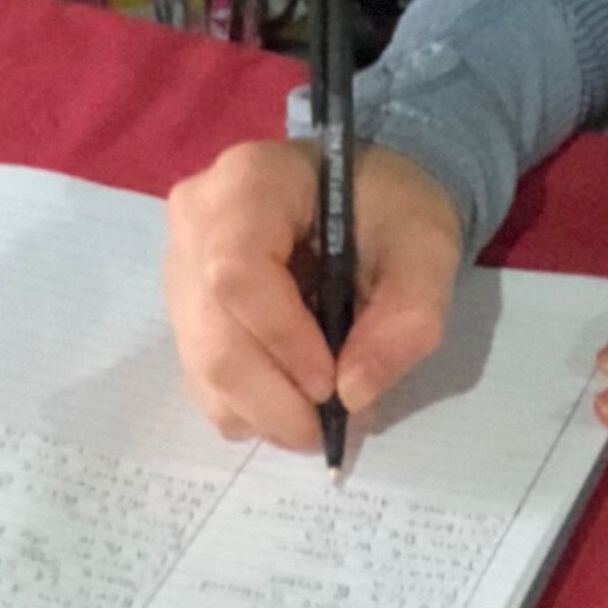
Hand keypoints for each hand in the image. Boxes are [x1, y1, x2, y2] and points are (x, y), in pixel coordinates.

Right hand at [164, 137, 463, 449]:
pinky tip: (292, 391)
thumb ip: (408, 316)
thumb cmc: (393, 211)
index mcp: (250, 181)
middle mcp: (196, 220)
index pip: (237, 271)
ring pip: (203, 368)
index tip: (333, 383)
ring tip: (321, 411)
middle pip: (214, 333)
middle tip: (332, 426)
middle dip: (275, 398)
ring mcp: (180, 267)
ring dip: (264, 411)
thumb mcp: (426, 248)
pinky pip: (201, 379)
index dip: (282, 339)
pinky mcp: (182, 309)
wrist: (366, 197)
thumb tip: (353, 394)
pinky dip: (249, 407)